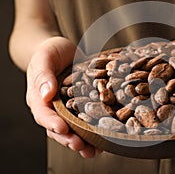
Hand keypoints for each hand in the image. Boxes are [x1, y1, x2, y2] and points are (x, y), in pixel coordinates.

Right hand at [26, 36, 99, 157]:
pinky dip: (94, 131)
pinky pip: (86, 121)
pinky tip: (105, 139)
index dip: (52, 123)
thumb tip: (46, 94)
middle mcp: (53, 108)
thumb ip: (44, 75)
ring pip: (73, 130)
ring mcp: (67, 109)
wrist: (62, 51)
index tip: (63, 129)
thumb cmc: (50, 53)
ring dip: (83, 141)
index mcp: (39, 98)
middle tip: (81, 146)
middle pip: (58, 129)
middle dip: (69, 139)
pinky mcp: (81, 107)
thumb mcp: (45, 58)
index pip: (43, 114)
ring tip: (94, 151)